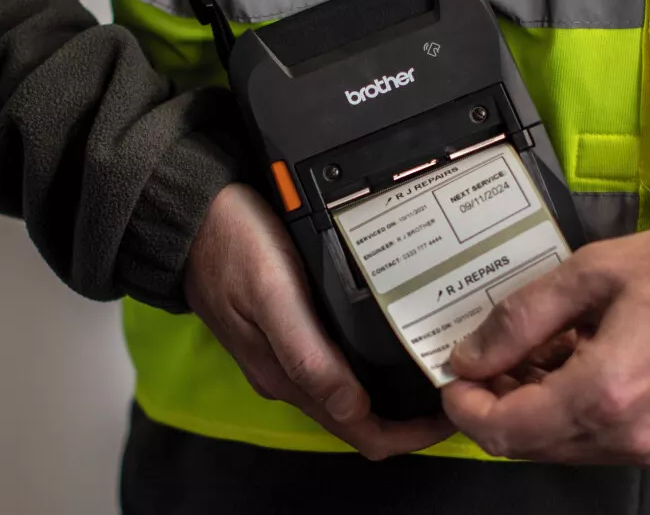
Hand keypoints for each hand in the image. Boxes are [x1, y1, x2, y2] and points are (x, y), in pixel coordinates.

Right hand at [185, 183, 455, 458]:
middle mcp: (289, 373)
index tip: (453, 414)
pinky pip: (340, 361)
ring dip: (396, 390)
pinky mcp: (291, 329)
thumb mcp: (272, 294)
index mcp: (286, 376)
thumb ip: (306, 353)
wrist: (189, 213)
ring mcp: (289, 353)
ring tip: (438, 362)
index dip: (409, 435)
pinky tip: (398, 338)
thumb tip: (350, 407)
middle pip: (361, 419)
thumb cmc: (230, 244)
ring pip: (354, 392)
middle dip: (412, 416)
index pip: (359, 432)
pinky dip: (375, 363)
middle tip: (459, 386)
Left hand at [440, 225, 649, 465]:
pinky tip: (567, 369)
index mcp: (605, 392)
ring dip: (528, 411)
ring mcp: (646, 447)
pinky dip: (564, 414)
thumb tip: (469, 356)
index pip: (505, 429)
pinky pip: (589, 443)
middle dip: (494, 406)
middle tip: (488, 358)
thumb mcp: (588, 274)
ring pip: (555, 448)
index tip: (455, 374)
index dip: (466, 406)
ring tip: (530, 355)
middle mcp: (624, 435)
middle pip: (525, 445)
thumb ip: (520, 319)